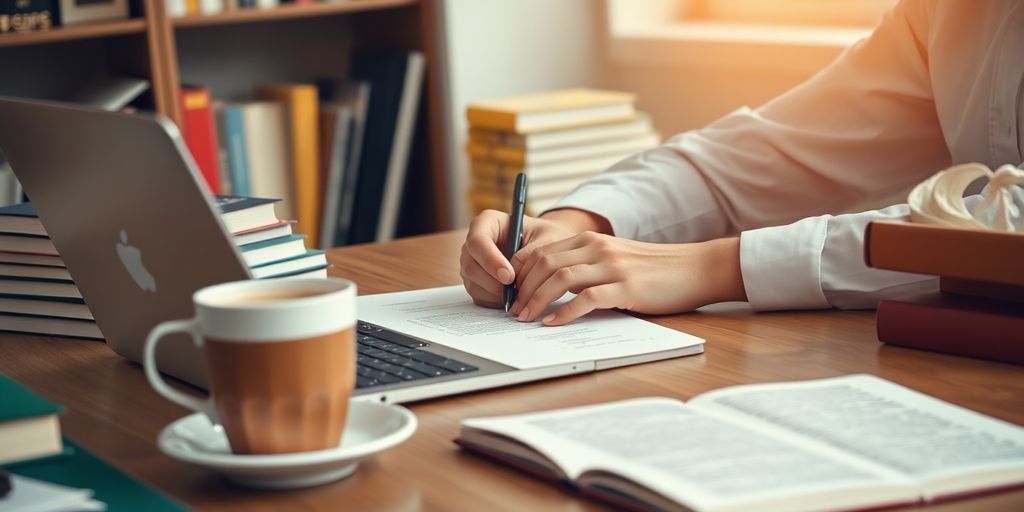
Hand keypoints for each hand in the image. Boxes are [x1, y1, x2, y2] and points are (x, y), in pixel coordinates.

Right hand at [460, 210, 585, 307]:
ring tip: (518, 295)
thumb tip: (515, 273)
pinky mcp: (476, 281)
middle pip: (470, 264)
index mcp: (488, 222)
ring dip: (495, 293)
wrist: (546, 247)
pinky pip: (479, 296)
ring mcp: (472, 262)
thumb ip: (530, 254)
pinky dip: (495, 301)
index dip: (490, 259)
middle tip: (515, 291)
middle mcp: (475, 242)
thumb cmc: (545, 237)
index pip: (477, 240)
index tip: (509, 275)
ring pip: (473, 282)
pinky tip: (513, 298)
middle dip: (493, 281)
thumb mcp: (546, 239)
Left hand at [510, 233, 746, 325]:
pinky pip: (586, 298)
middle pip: (544, 264)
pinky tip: (553, 323)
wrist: (694, 268)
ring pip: (559, 279)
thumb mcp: (614, 260)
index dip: (519, 272)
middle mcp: (597, 248)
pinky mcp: (626, 288)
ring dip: (536, 300)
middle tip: (513, 311)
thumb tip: (552, 288)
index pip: (541, 251)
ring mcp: (611, 266)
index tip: (510, 292)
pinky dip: (564, 312)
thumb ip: (586, 266)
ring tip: (526, 319)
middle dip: (522, 289)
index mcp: (590, 240)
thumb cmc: (653, 270)